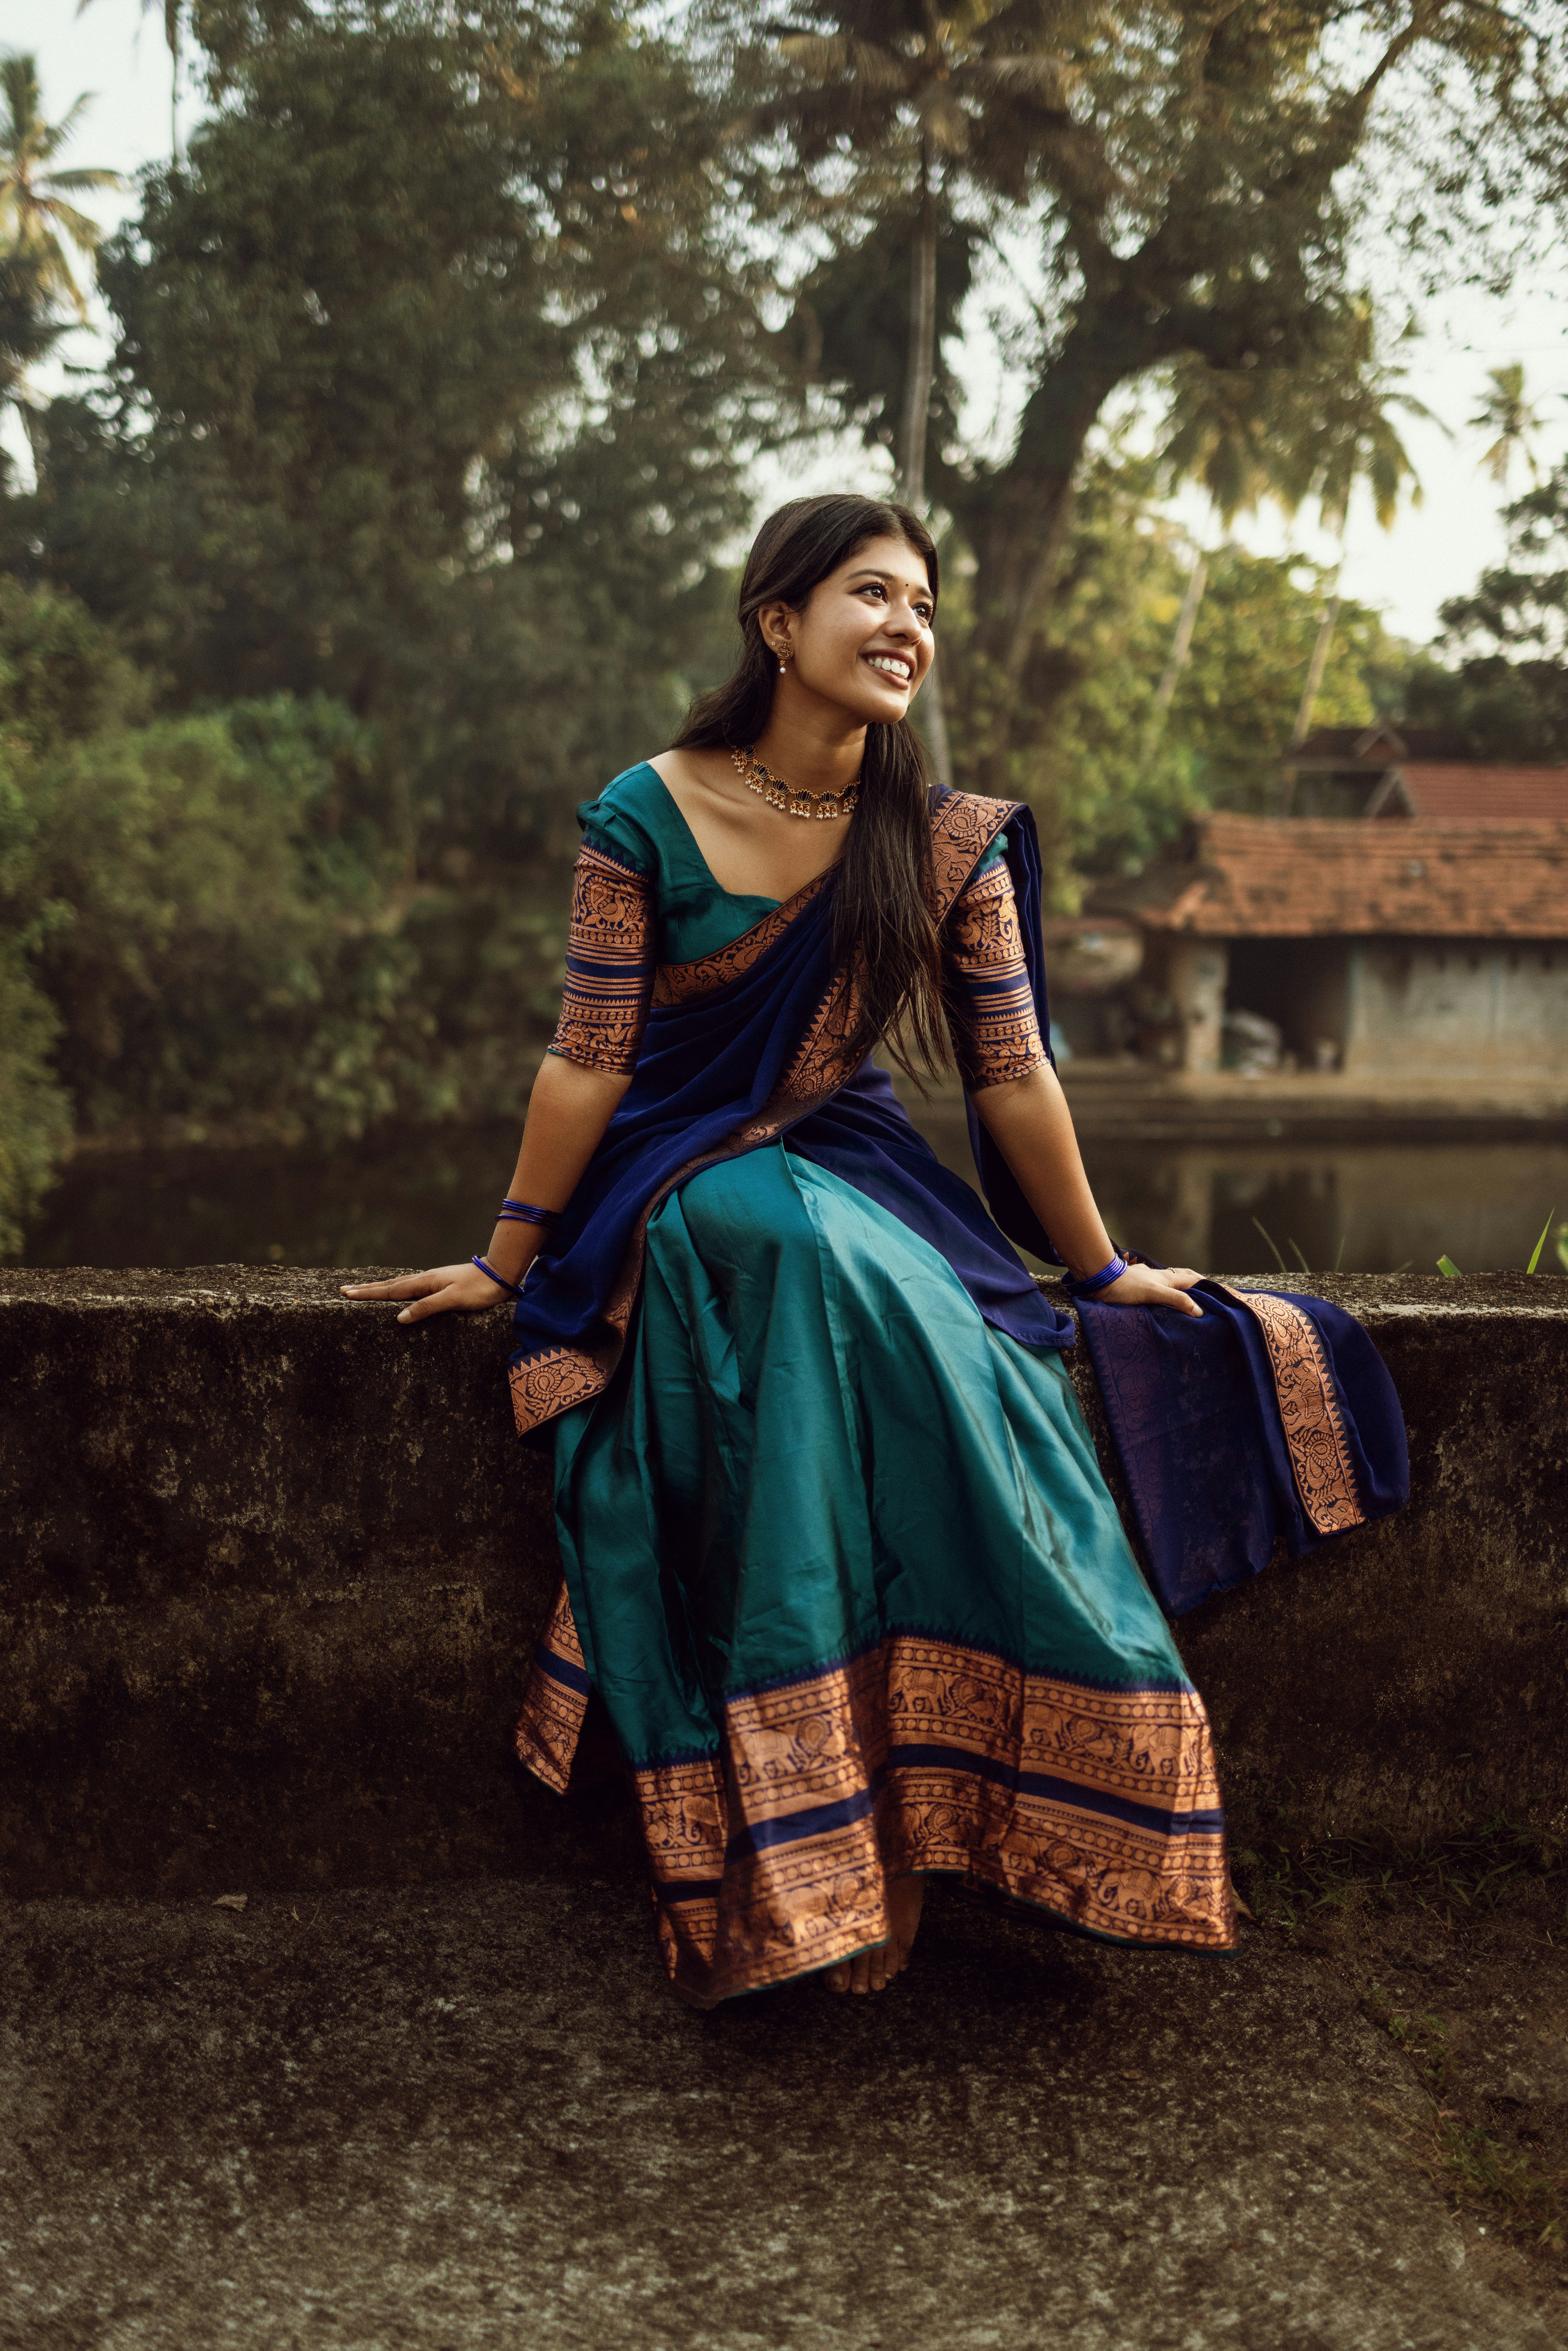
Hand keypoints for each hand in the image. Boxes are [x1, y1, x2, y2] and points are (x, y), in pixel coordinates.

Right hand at [340, 1263, 514, 1323]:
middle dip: (367, 1290)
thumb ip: (426, 1307)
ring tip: (363, 1290)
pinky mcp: (441, 1284)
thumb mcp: (453, 1300)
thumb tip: (399, 1318)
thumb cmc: (480, 1289)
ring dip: (380, 1288)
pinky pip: (411, 1287)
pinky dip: (397, 1289)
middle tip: (345, 1291)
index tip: (347, 1294)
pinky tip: (397, 1292)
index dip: (368, 1294)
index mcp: (425, 1282)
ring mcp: (433, 1280)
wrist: (501, 1274)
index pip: (390, 1290)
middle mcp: (426, 1279)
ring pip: (400, 1285)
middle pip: (390, 1286)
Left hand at [1095, 1262, 1203, 1317]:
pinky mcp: (1140, 1287)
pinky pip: (1159, 1288)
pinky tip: (1164, 1299)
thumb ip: (1176, 1300)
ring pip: (1172, 1282)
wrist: (1101, 1281)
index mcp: (1168, 1278)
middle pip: (1185, 1278)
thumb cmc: (1127, 1287)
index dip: (1208, 1286)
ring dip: (1182, 1288)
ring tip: (1191, 1299)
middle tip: (1209, 1295)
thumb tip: (1199, 1311)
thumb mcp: (1155, 1293)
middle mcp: (1161, 1277)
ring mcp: (1150, 1281)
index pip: (1194, 1280)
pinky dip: (1167, 1292)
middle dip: (1199, 1285)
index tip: (1222, 1294)